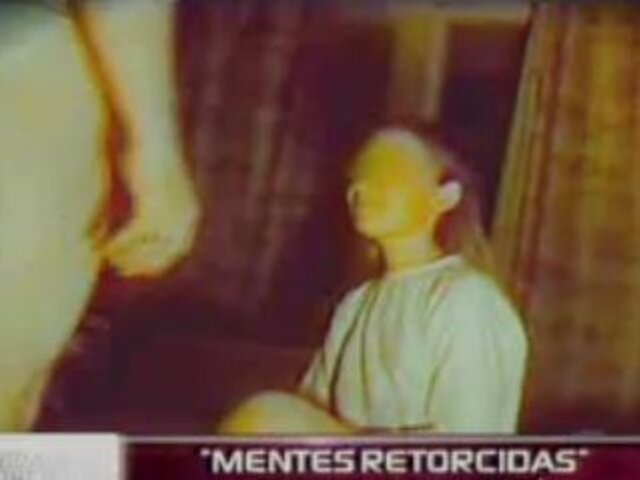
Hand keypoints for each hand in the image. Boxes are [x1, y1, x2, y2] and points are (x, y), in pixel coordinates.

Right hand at [102, 152, 200, 277]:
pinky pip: (133, 235)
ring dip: (127, 255)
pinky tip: (103, 246)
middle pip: (165, 254)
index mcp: (191, 214)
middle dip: (141, 264)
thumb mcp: (155, 183)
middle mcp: (186, 218)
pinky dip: (118, 243)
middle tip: (120, 269)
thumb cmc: (151, 156)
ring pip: (147, 247)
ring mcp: (170, 214)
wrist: (154, 136)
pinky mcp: (151, 206)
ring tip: (108, 258)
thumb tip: (143, 216)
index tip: (140, 268)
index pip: (178, 249)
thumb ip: (152, 202)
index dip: (158, 261)